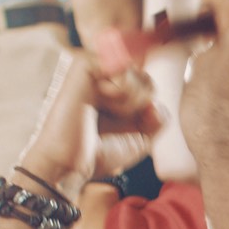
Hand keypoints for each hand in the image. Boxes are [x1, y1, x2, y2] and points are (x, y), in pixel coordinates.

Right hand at [20, 53, 161, 200]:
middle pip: (145, 77)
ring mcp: (93, 72)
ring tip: (109, 111)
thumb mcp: (141, 141)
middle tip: (119, 118)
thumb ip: (158, 120)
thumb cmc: (99, 156)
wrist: (70, 162)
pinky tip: (102, 100)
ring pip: (136, 70)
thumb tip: (155, 102)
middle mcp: (104, 82)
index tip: (132, 125)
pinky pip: (121, 65)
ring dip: (132, 98)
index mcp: (114, 97)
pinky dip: (123, 88)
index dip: (150, 106)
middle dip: (143, 102)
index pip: (148, 86)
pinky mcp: (83, 66)